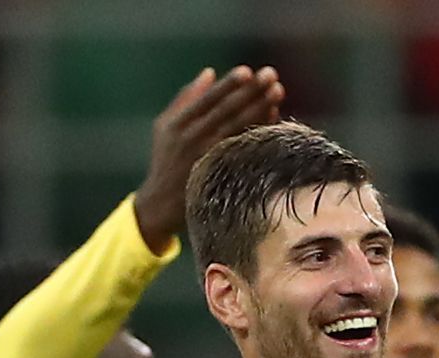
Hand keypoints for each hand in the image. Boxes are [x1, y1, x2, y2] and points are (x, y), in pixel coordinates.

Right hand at [135, 66, 285, 250]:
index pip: (207, 101)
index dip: (228, 85)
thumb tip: (210, 72)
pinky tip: (273, 117)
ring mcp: (208, 158)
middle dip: (250, 91)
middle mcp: (193, 140)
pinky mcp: (220, 174)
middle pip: (226, 111)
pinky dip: (258, 132)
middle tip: (271, 74)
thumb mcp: (166, 127)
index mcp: (179, 125)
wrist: (161, 205)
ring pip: (238, 129)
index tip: (247, 71)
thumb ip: (186, 99)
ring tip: (278, 90)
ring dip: (260, 108)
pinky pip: (243, 148)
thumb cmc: (167, 159)